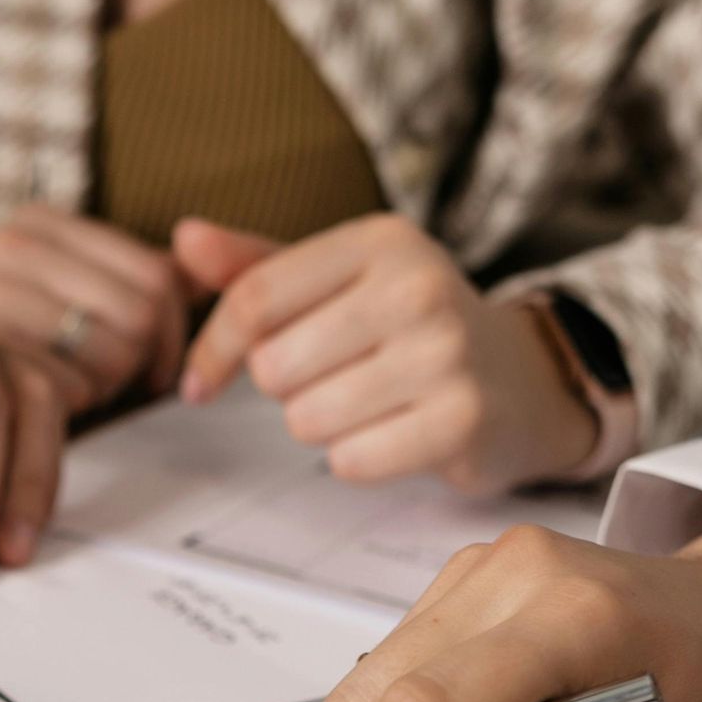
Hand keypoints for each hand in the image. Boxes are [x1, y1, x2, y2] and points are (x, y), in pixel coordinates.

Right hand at [0, 206, 189, 418]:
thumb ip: (141, 277)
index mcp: (39, 222)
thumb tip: (217, 256)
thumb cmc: (7, 351)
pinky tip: (40, 406)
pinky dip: (70, 407)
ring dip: (103, 389)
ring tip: (68, 388)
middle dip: (140, 364)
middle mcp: (9, 246)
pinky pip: (69, 391)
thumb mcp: (73, 297)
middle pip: (143, 314)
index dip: (173, 335)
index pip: (158, 276)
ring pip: (113, 354)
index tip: (154, 368)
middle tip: (108, 383)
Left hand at [175, 214, 599, 492]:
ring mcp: (445, 353)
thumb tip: (184, 240)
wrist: (518, 378)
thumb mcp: (338, 281)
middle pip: (275, 366)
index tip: (199, 384)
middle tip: (330, 379)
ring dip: (319, 425)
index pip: (255, 299)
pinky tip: (390, 434)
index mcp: (379, 241)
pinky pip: (351, 461)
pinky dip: (356, 459)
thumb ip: (257, 266)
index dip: (213, 350)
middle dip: (285, 388)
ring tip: (365, 404)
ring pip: (307, 419)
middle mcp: (417, 286)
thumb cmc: (408, 327)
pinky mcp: (461, 420)